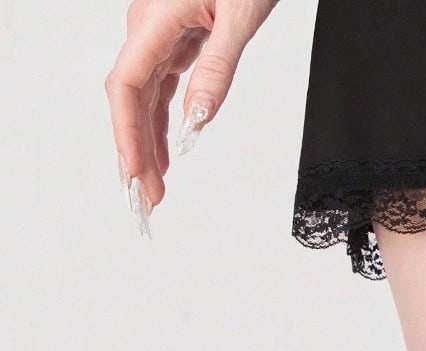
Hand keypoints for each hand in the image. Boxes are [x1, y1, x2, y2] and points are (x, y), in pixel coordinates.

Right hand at [104, 0, 276, 234]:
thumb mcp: (241, 16)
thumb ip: (218, 67)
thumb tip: (198, 120)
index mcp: (156, 18)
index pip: (126, 86)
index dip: (127, 135)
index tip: (138, 176)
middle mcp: (149, 25)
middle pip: (129, 96)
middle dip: (135, 149)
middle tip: (148, 200)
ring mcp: (160, 29)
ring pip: (144, 94)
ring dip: (147, 140)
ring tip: (155, 186)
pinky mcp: (176, 34)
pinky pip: (161, 84)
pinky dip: (162, 119)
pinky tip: (167, 151)